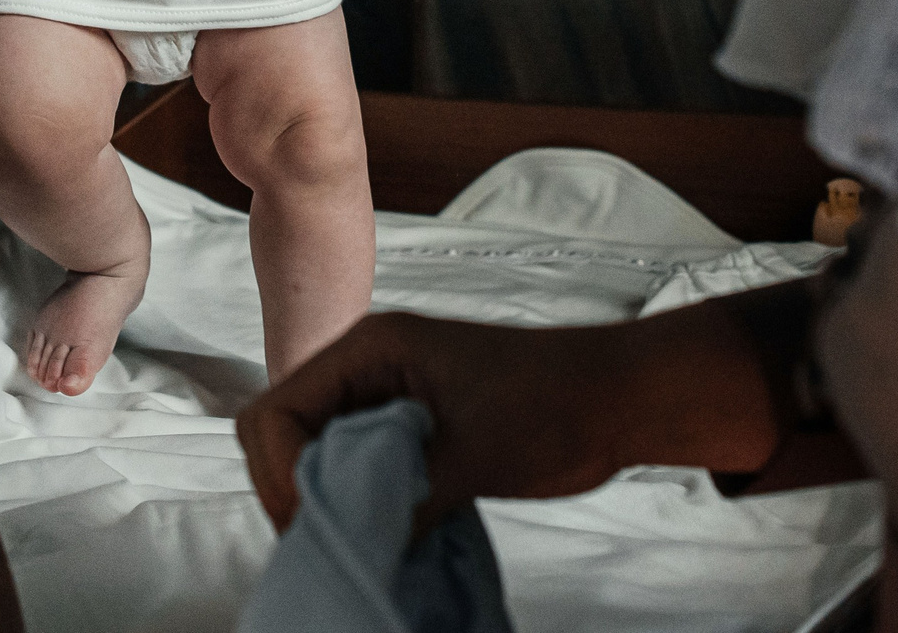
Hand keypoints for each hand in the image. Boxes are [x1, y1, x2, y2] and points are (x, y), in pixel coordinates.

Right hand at [236, 303, 784, 534]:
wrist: (619, 398)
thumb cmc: (556, 405)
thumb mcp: (469, 459)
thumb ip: (399, 500)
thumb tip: (350, 550)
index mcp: (370, 348)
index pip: (278, 412)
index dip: (281, 474)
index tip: (318, 523)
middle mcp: (367, 365)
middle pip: (284, 431)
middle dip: (293, 489)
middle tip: (329, 541)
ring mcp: (387, 394)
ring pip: (317, 452)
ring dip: (325, 497)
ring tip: (356, 539)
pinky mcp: (409, 425)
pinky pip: (355, 463)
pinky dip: (357, 499)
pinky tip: (380, 531)